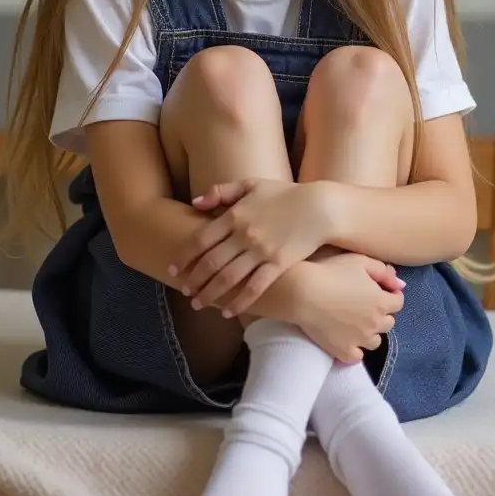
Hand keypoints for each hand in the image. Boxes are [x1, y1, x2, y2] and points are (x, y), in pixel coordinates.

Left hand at [170, 178, 332, 315]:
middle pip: (211, 262)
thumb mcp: (251, 184)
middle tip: (184, 292)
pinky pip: (254, 287)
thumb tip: (195, 203)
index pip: (201, 239)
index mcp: (235, 215)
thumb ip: (222, 190)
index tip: (173, 269)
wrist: (321, 207)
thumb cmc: (285, 194)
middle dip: (194, 280)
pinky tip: (228, 311)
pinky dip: (239, 301)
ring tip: (199, 304)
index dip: (185, 256)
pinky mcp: (279, 264)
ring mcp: (261, 251)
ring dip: (210, 294)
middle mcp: (244, 234)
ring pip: (228, 278)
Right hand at [293, 253, 404, 363]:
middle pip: (388, 323)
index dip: (390, 295)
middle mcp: (375, 323)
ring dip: (370, 333)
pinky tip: (346, 340)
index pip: (398, 302)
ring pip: (375, 341)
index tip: (378, 291)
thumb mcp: (360, 262)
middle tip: (364, 306)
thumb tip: (400, 285)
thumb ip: (384, 272)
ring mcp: (360, 340)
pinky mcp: (343, 351)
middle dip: (381, 314)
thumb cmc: (330, 271)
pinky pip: (357, 356)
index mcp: (381, 301)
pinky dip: (355, 349)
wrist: (301, 292)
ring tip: (355, 324)